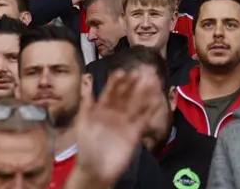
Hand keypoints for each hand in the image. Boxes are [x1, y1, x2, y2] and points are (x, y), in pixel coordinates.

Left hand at [68, 70, 161, 186]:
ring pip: (137, 105)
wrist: (96, 170)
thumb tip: (86, 80)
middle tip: (143, 71)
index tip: (123, 71)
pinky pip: (143, 119)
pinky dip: (149, 111)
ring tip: (153, 81)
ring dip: (145, 93)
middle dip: (134, 84)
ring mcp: (126, 122)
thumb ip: (87, 101)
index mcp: (102, 110)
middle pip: (127, 96)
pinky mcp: (135, 132)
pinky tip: (155, 101)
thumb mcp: (83, 121)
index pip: (111, 92)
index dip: (117, 82)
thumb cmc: (86, 146)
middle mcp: (116, 114)